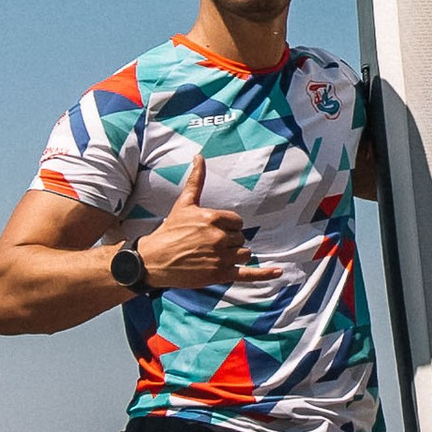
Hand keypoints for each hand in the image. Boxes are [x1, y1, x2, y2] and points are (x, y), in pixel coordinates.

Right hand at [135, 159, 264, 292]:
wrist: (153, 260)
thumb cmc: (169, 231)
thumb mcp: (184, 203)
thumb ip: (196, 180)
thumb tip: (199, 156)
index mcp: (212, 217)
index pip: (238, 222)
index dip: (228, 227)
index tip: (213, 231)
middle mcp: (218, 237)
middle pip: (241, 238)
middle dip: (229, 241)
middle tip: (208, 245)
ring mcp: (219, 257)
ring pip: (243, 254)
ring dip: (233, 256)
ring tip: (213, 256)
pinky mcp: (218, 275)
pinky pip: (247, 273)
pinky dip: (264, 274)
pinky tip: (278, 271)